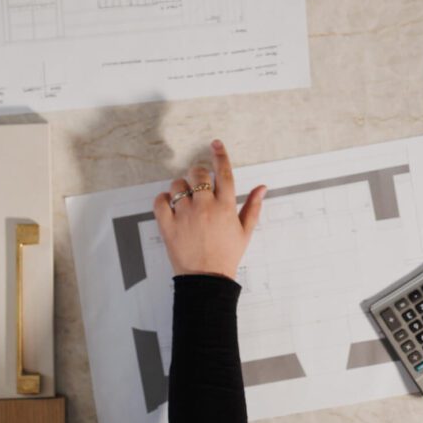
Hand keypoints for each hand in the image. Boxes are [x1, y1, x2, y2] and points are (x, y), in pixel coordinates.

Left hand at [153, 139, 265, 280]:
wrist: (207, 279)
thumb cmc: (227, 255)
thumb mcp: (245, 232)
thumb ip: (253, 207)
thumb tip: (262, 187)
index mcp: (226, 207)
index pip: (224, 173)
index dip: (220, 154)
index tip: (216, 144)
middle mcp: (205, 207)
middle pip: (198, 173)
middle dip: (198, 174)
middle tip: (198, 185)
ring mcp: (185, 215)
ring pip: (177, 185)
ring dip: (180, 188)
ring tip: (185, 201)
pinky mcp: (168, 225)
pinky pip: (160, 200)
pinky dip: (163, 200)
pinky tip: (171, 207)